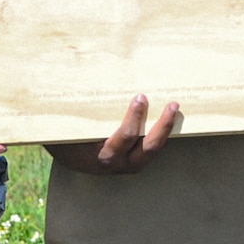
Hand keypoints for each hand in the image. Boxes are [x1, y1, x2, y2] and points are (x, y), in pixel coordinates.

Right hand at [47, 95, 180, 175]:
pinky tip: (169, 115)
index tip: (140, 97)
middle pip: (149, 146)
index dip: (134, 118)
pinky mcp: (136, 159)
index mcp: (104, 155)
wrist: (69, 160)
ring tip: (174, 108)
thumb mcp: (71, 129)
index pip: (125, 137)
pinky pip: (152, 146)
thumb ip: (81, 113)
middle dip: (163, 125)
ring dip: (166, 128)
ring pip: (154, 148)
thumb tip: (74, 79)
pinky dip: (162, 132)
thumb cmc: (69, 139)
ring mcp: (131, 164)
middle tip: (172, 105)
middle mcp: (121, 163)